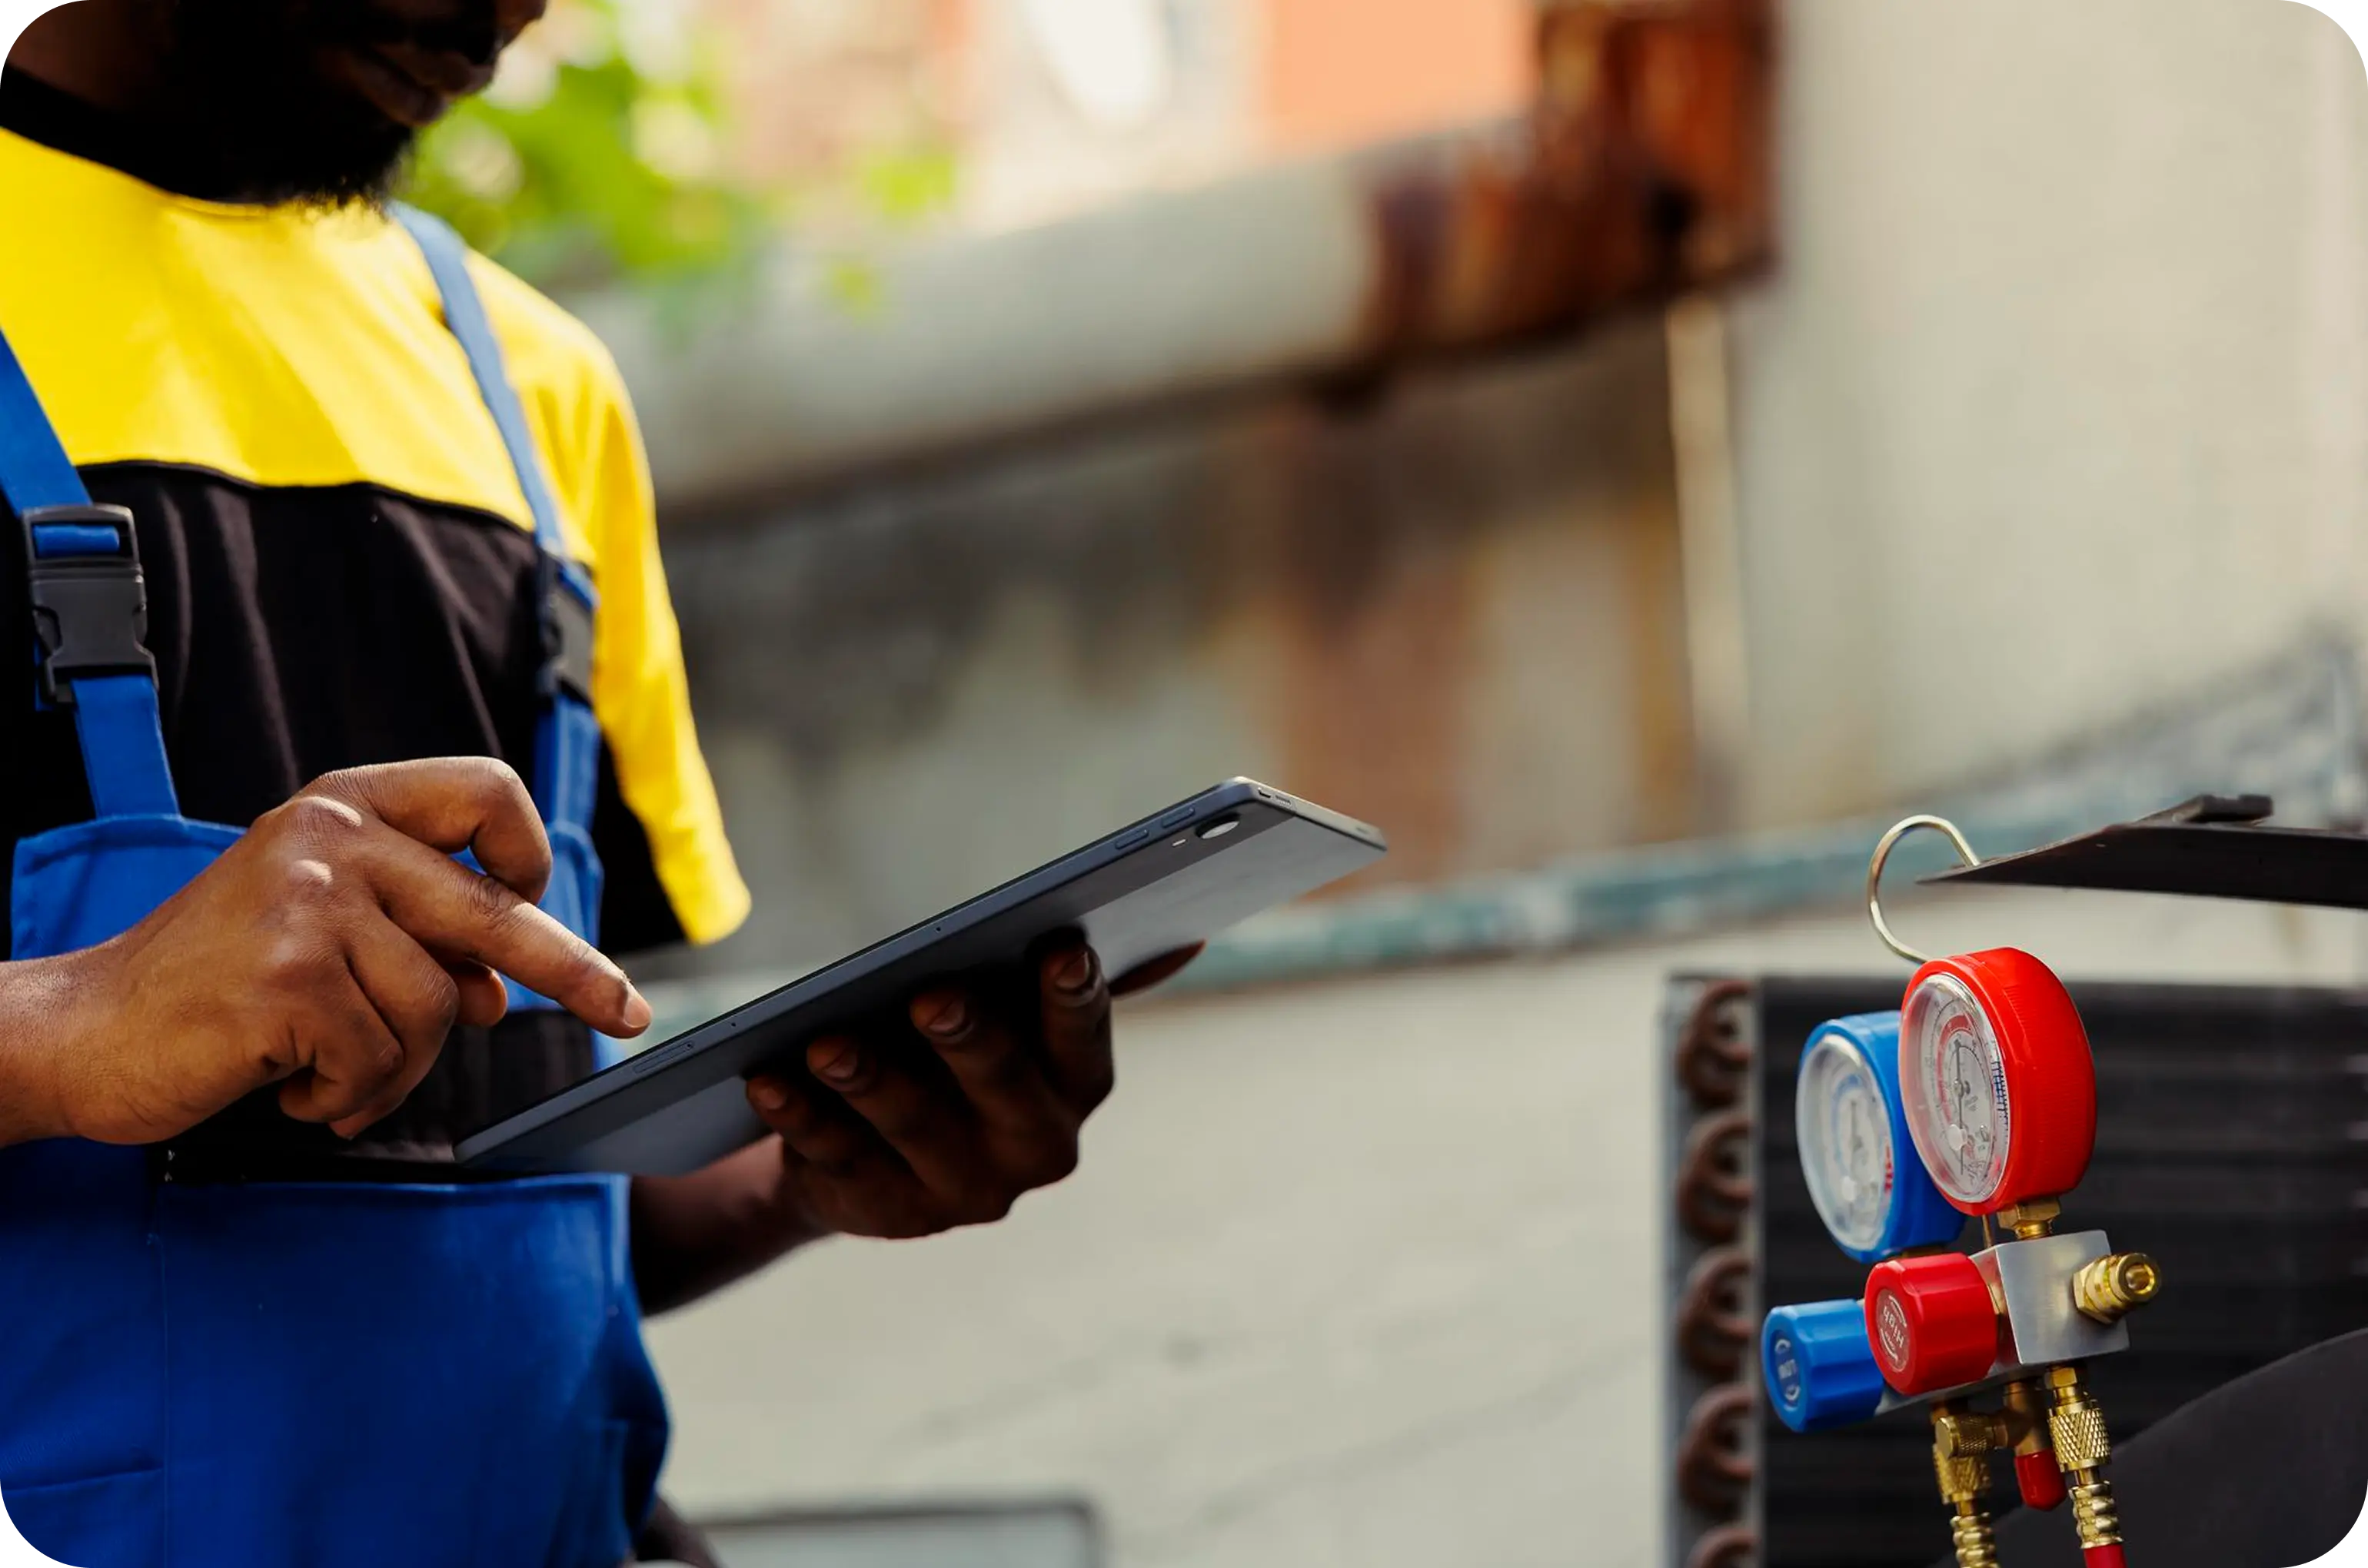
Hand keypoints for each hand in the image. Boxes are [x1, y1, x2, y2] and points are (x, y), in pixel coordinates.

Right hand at [0, 758, 650, 1147]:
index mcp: (345, 806)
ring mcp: (311, 902)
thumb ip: (414, 938)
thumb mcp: (320, 930)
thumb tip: (500, 989)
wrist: (85, 1033)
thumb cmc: (211, 986)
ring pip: (437, 1010)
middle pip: (496, 913)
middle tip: (628, 1014)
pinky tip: (294, 1086)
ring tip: (324, 1070)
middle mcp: (332, 836)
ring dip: (393, 1067)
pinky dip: (349, 1095)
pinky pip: (382, 1059)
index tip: (541, 896)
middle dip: (573, 974)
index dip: (527, 852)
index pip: (484, 791)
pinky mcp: (291, 977)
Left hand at [742, 940, 1199, 1240]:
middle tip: (934, 995)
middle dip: (970, 1040)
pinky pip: (837, 1160)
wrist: (874, 1154)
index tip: (1060, 947)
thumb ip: (1086, 979)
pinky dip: (801, 1118)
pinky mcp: (881, 1211)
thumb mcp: (1023, 1016)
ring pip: (913, 1128)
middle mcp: (1033, 1148)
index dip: (1073, 998)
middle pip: (1001, 1088)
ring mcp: (959, 1190)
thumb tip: (1190, 938)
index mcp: (1076, 1086)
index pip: (1083, 1040)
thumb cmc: (960, 1054)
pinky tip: (768, 1079)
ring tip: (827, 1040)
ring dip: (871, 1081)